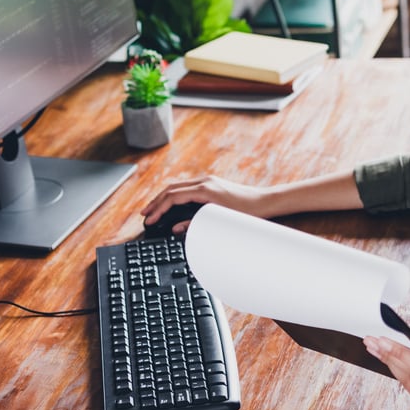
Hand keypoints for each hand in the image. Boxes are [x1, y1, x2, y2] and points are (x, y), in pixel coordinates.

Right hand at [141, 176, 274, 232]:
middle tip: (144, 215)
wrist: (264, 201)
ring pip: (177, 186)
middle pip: (171, 189)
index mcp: (204, 189)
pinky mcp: (211, 183)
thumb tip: (175, 228)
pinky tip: (171, 203)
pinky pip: (186, 187)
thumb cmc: (246, 212)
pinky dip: (174, 195)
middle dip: (156, 202)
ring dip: (163, 197)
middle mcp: (204, 181)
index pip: (172, 197)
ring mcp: (207, 181)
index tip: (149, 219)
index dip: (158, 209)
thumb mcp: (219, 220)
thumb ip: (195, 224)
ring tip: (153, 209)